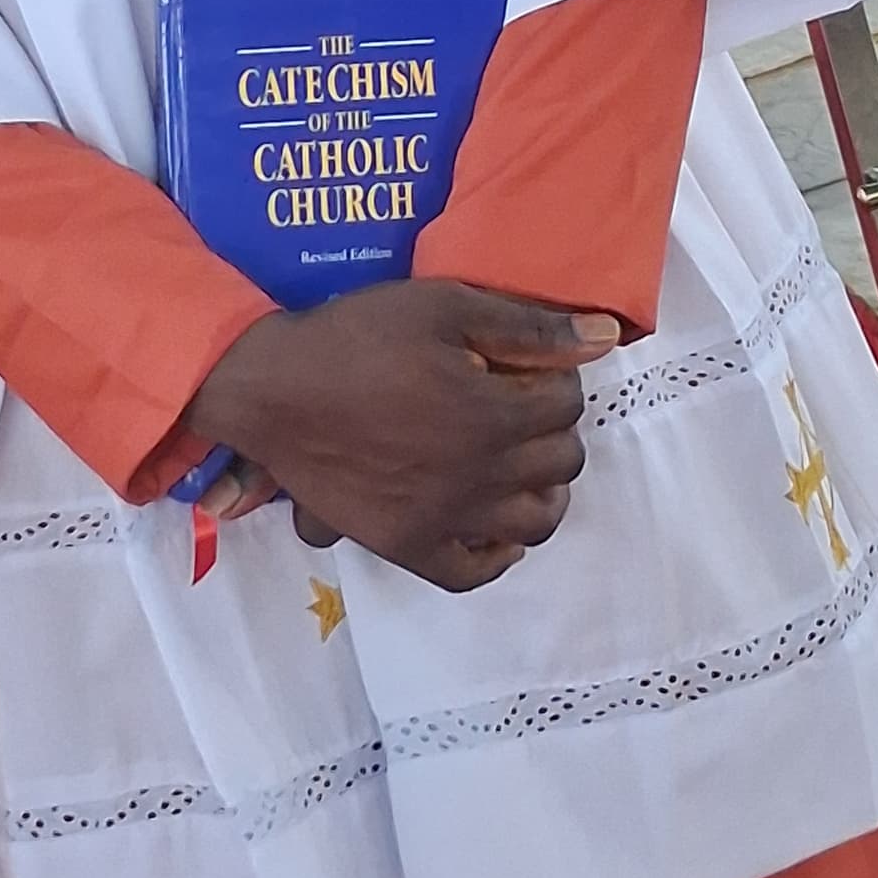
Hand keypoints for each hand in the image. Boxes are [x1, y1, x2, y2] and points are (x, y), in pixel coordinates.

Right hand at [190, 279, 615, 592]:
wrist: (272, 390)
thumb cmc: (355, 337)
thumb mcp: (442, 306)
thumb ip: (528, 326)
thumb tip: (605, 341)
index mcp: (494, 415)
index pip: (568, 404)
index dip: (556, 378)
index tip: (526, 367)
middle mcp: (480, 476)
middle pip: (561, 462)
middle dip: (552, 427)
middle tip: (519, 406)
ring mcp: (445, 518)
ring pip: (535, 523)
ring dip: (542, 490)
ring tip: (520, 464)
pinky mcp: (408, 544)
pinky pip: (474, 571)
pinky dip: (497, 553)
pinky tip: (493, 524)